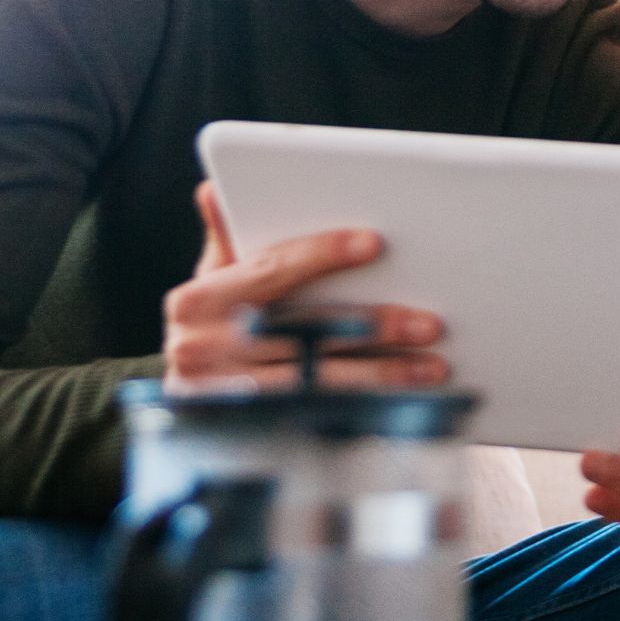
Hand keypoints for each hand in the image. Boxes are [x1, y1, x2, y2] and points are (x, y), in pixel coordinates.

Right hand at [163, 183, 446, 393]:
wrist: (185, 406)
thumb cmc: (215, 326)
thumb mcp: (212, 283)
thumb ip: (226, 238)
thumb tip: (214, 187)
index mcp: (196, 302)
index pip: (272, 270)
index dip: (323, 254)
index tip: (375, 243)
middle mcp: (202, 350)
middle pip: (307, 332)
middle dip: (375, 327)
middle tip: (431, 323)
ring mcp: (227, 396)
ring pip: (320, 381)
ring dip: (384, 375)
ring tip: (434, 367)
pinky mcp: (250, 432)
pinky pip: (320, 418)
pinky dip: (367, 409)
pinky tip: (406, 403)